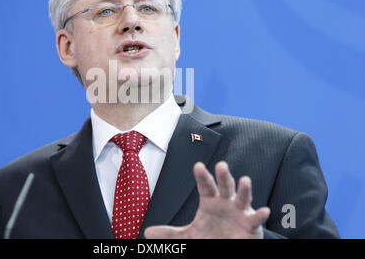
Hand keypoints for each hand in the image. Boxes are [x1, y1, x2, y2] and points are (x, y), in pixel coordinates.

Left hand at [144, 161, 269, 238]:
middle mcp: (225, 201)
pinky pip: (256, 218)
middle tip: (221, 165)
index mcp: (210, 200)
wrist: (228, 246)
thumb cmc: (210, 236)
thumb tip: (147, 233)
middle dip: (223, 176)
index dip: (202, 176)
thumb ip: (170, 234)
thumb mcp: (188, 236)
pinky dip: (260, 215)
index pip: (205, 185)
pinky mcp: (251, 224)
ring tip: (245, 180)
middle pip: (224, 185)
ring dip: (244, 189)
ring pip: (242, 197)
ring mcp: (239, 211)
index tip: (198, 165)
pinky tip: (264, 210)